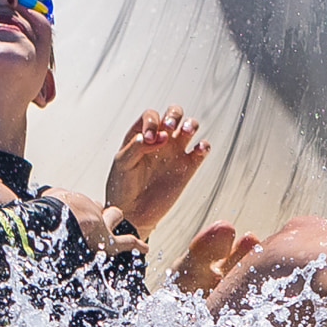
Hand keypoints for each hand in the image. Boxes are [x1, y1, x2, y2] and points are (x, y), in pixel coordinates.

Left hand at [103, 105, 210, 231]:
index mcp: (142, 134)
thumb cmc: (122, 186)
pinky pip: (201, 151)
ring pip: (190, 126)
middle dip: (174, 115)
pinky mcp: (187, 168)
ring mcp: (174, 152)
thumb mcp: (122, 164)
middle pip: (174, 113)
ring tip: (186, 131)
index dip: (153, 121)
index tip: (149, 139)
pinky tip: (199, 149)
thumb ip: (135, 147)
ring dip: (191, 124)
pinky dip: (204, 146)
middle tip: (169, 128)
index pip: (151, 115)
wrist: (132, 213)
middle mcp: (160, 139)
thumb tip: (152, 136)